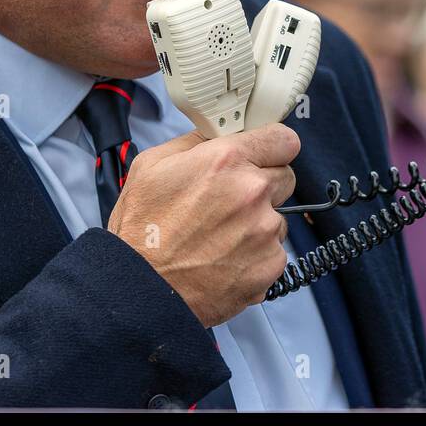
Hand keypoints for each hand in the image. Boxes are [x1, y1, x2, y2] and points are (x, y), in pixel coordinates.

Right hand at [107, 123, 300, 326]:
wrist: (140, 291)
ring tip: (220, 236)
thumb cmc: (141, 232)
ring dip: (258, 223)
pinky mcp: (270, 265)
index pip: (283, 139)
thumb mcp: (152, 166)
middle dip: (263, 184)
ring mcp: (264, 231)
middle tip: (230, 201)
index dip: (271, 146)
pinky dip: (256, 255)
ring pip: (278, 216)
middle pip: (285, 176)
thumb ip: (195, 142)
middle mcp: (251, 192)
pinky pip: (275, 250)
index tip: (265, 154)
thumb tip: (218, 134)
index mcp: (226, 161)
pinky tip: (225, 258)